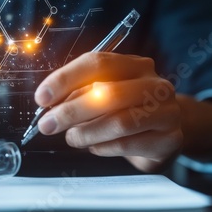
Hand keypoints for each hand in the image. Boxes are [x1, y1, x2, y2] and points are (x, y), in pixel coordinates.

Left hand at [34, 52, 183, 172]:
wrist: (165, 136)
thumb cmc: (127, 112)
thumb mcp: (104, 96)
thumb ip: (79, 94)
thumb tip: (49, 103)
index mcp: (135, 66)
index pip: (97, 63)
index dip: (65, 79)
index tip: (42, 97)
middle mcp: (155, 84)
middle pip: (108, 93)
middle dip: (71, 111)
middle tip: (48, 124)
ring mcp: (166, 112)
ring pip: (119, 121)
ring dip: (86, 133)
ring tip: (72, 138)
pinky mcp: (169, 140)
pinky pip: (126, 144)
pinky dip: (102, 148)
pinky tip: (94, 147)